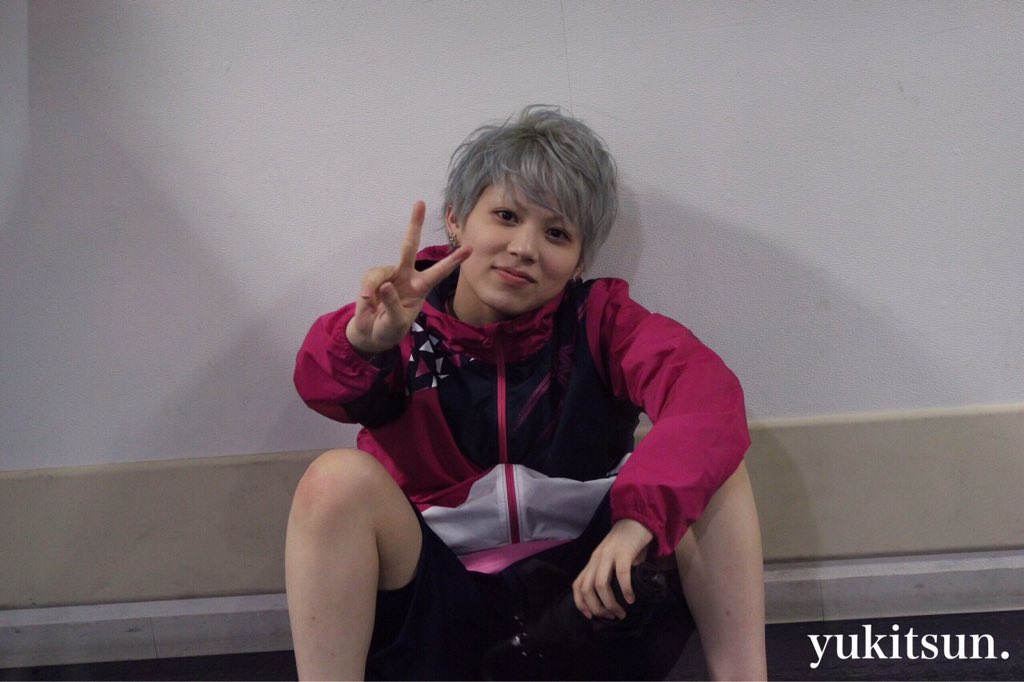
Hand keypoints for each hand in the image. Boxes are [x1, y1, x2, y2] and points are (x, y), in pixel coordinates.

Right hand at [346, 201, 470, 354]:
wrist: (371, 333)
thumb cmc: (391, 327)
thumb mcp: (397, 322)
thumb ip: (393, 304)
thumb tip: (386, 284)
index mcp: (420, 287)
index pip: (439, 272)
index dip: (453, 260)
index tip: (469, 248)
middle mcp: (406, 276)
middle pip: (409, 246)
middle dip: (414, 225)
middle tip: (419, 203)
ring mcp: (390, 274)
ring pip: (382, 271)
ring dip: (374, 285)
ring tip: (369, 300)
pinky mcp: (374, 278)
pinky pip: (370, 278)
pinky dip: (367, 289)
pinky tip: (366, 300)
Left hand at [572, 518, 652, 619]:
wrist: (637, 519)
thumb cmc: (628, 543)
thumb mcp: (614, 560)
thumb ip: (612, 575)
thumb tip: (618, 599)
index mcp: (592, 561)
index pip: (578, 585)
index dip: (581, 603)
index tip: (591, 616)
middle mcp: (596, 558)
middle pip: (587, 588)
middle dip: (597, 608)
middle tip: (611, 616)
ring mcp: (608, 554)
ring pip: (600, 584)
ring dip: (609, 603)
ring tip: (621, 613)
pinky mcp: (623, 551)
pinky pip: (620, 574)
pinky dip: (625, 589)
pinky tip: (631, 599)